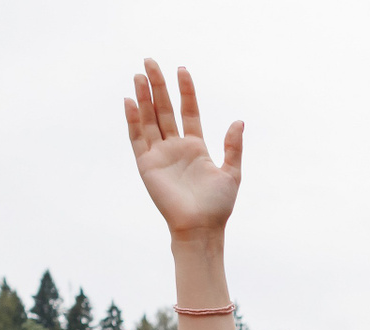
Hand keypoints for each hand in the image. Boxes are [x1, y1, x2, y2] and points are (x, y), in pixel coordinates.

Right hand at [125, 60, 241, 242]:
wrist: (201, 227)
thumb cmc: (218, 206)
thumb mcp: (232, 173)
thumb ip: (233, 147)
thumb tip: (238, 122)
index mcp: (196, 147)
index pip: (189, 111)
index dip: (186, 91)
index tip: (182, 69)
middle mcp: (176, 147)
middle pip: (164, 110)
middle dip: (158, 86)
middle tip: (150, 61)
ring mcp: (159, 154)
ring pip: (149, 119)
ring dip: (143, 97)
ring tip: (139, 74)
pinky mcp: (146, 164)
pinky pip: (137, 137)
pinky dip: (133, 119)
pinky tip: (130, 101)